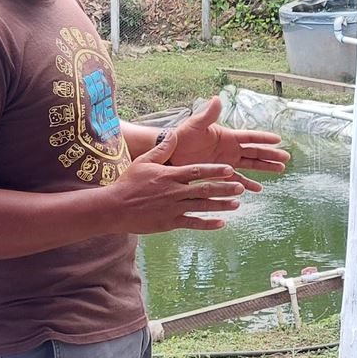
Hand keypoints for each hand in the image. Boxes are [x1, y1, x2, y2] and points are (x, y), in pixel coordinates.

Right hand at [108, 148, 250, 232]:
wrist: (115, 207)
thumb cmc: (128, 183)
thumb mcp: (144, 161)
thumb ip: (162, 150)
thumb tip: (174, 133)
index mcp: (170, 175)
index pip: (198, 171)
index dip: (215, 170)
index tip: (230, 170)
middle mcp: (175, 191)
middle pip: (205, 189)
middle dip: (225, 188)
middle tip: (241, 187)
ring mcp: (173, 208)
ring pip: (202, 206)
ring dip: (221, 205)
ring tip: (236, 204)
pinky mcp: (170, 222)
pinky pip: (193, 223)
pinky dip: (208, 224)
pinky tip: (221, 223)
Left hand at [162, 97, 291, 176]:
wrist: (170, 154)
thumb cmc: (182, 137)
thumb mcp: (195, 125)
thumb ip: (208, 114)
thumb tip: (217, 98)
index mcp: (227, 136)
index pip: (250, 137)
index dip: (264, 139)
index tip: (279, 140)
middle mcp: (230, 149)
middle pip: (255, 152)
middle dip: (271, 155)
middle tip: (286, 158)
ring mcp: (226, 162)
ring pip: (250, 166)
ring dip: (264, 168)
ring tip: (280, 171)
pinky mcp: (219, 174)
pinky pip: (237, 180)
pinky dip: (247, 184)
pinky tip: (257, 190)